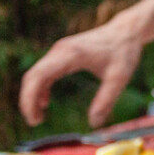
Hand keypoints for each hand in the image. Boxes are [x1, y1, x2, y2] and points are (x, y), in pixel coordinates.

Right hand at [19, 22, 143, 127]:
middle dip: (28, 100)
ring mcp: (59, 51)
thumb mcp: (119, 78)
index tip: (33, 118)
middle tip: (34, 122)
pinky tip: (45, 102)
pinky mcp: (62, 53)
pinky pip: (43, 71)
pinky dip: (40, 87)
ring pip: (36, 74)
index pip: (39, 76)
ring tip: (38, 118)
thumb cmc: (123, 52)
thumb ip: (106, 100)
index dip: (30, 98)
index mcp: (70, 55)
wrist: (125, 31)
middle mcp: (60, 50)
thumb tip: (94, 123)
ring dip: (32, 95)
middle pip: (32, 76)